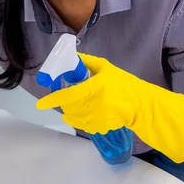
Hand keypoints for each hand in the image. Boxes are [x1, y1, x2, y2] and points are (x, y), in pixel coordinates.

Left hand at [36, 53, 183, 163]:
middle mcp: (97, 103)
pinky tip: (83, 114)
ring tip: (73, 107)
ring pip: (75, 118)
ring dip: (70, 113)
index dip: (54, 99)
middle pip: (70, 108)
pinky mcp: (102, 127)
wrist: (142, 105)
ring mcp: (100, 117)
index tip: (41, 103)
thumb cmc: (124, 84)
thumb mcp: (106, 68)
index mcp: (96, 86)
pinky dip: (79, 121)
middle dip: (63, 104)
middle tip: (62, 99)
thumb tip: (70, 56)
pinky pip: (83, 126)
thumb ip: (87, 62)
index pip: (70, 95)